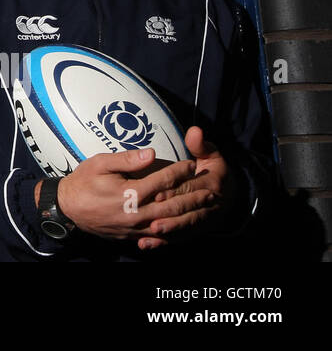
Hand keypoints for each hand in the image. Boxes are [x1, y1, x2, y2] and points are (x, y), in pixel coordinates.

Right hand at [47, 148, 197, 240]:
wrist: (68, 208)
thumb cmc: (83, 182)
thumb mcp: (100, 163)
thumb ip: (127, 159)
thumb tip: (151, 153)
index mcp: (129, 193)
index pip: (162, 181)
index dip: (179, 171)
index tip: (192, 163)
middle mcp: (135, 213)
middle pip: (171, 204)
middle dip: (192, 196)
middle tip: (210, 188)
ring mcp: (135, 228)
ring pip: (169, 223)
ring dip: (189, 214)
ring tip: (205, 206)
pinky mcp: (132, 236)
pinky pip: (159, 236)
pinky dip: (175, 231)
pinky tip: (186, 225)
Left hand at [137, 127, 235, 250]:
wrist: (230, 191)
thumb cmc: (213, 168)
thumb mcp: (211, 153)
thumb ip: (201, 144)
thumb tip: (195, 131)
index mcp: (210, 184)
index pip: (189, 188)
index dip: (173, 191)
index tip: (154, 193)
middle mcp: (208, 204)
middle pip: (186, 210)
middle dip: (169, 215)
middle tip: (150, 219)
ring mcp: (203, 219)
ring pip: (184, 227)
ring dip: (169, 231)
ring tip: (151, 232)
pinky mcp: (196, 230)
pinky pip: (181, 238)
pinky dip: (165, 243)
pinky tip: (146, 246)